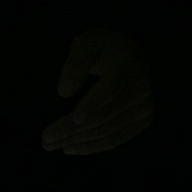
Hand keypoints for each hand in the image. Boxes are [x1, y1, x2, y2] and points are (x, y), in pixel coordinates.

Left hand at [42, 29, 152, 154]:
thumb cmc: (102, 48)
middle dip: (73, 129)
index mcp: (127, 64)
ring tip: (51, 144)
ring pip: (108, 131)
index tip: (74, 119)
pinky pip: (116, 138)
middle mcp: (141, 88)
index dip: (92, 105)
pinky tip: (71, 147)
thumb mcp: (86, 44)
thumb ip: (74, 64)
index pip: (109, 89)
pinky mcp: (143, 120)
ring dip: (78, 141)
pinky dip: (93, 146)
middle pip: (104, 115)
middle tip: (46, 139)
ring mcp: (145, 106)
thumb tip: (64, 93)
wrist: (131, 55)